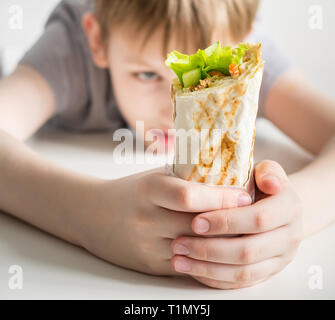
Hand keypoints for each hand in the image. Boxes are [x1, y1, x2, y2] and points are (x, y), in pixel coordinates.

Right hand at [76, 167, 251, 275]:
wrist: (91, 214)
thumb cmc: (130, 191)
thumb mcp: (154, 176)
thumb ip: (187, 176)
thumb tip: (227, 171)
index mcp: (149, 190)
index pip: (190, 196)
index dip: (221, 196)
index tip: (245, 195)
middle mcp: (147, 219)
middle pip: (198, 225)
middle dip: (231, 222)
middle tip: (254, 216)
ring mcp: (147, 245)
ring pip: (196, 249)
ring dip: (223, 243)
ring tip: (242, 233)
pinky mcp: (149, 265)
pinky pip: (186, 265)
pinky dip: (206, 258)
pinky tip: (220, 250)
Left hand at [170, 160, 303, 288]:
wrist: (280, 207)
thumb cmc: (263, 185)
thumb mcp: (268, 170)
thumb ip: (268, 170)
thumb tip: (268, 181)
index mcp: (290, 207)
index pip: (258, 218)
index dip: (226, 222)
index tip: (196, 222)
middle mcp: (290, 236)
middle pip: (248, 250)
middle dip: (209, 249)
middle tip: (178, 243)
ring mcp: (280, 258)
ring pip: (243, 272)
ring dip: (207, 268)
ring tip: (179, 260)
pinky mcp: (268, 272)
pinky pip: (241, 283)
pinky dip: (215, 278)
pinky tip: (193, 270)